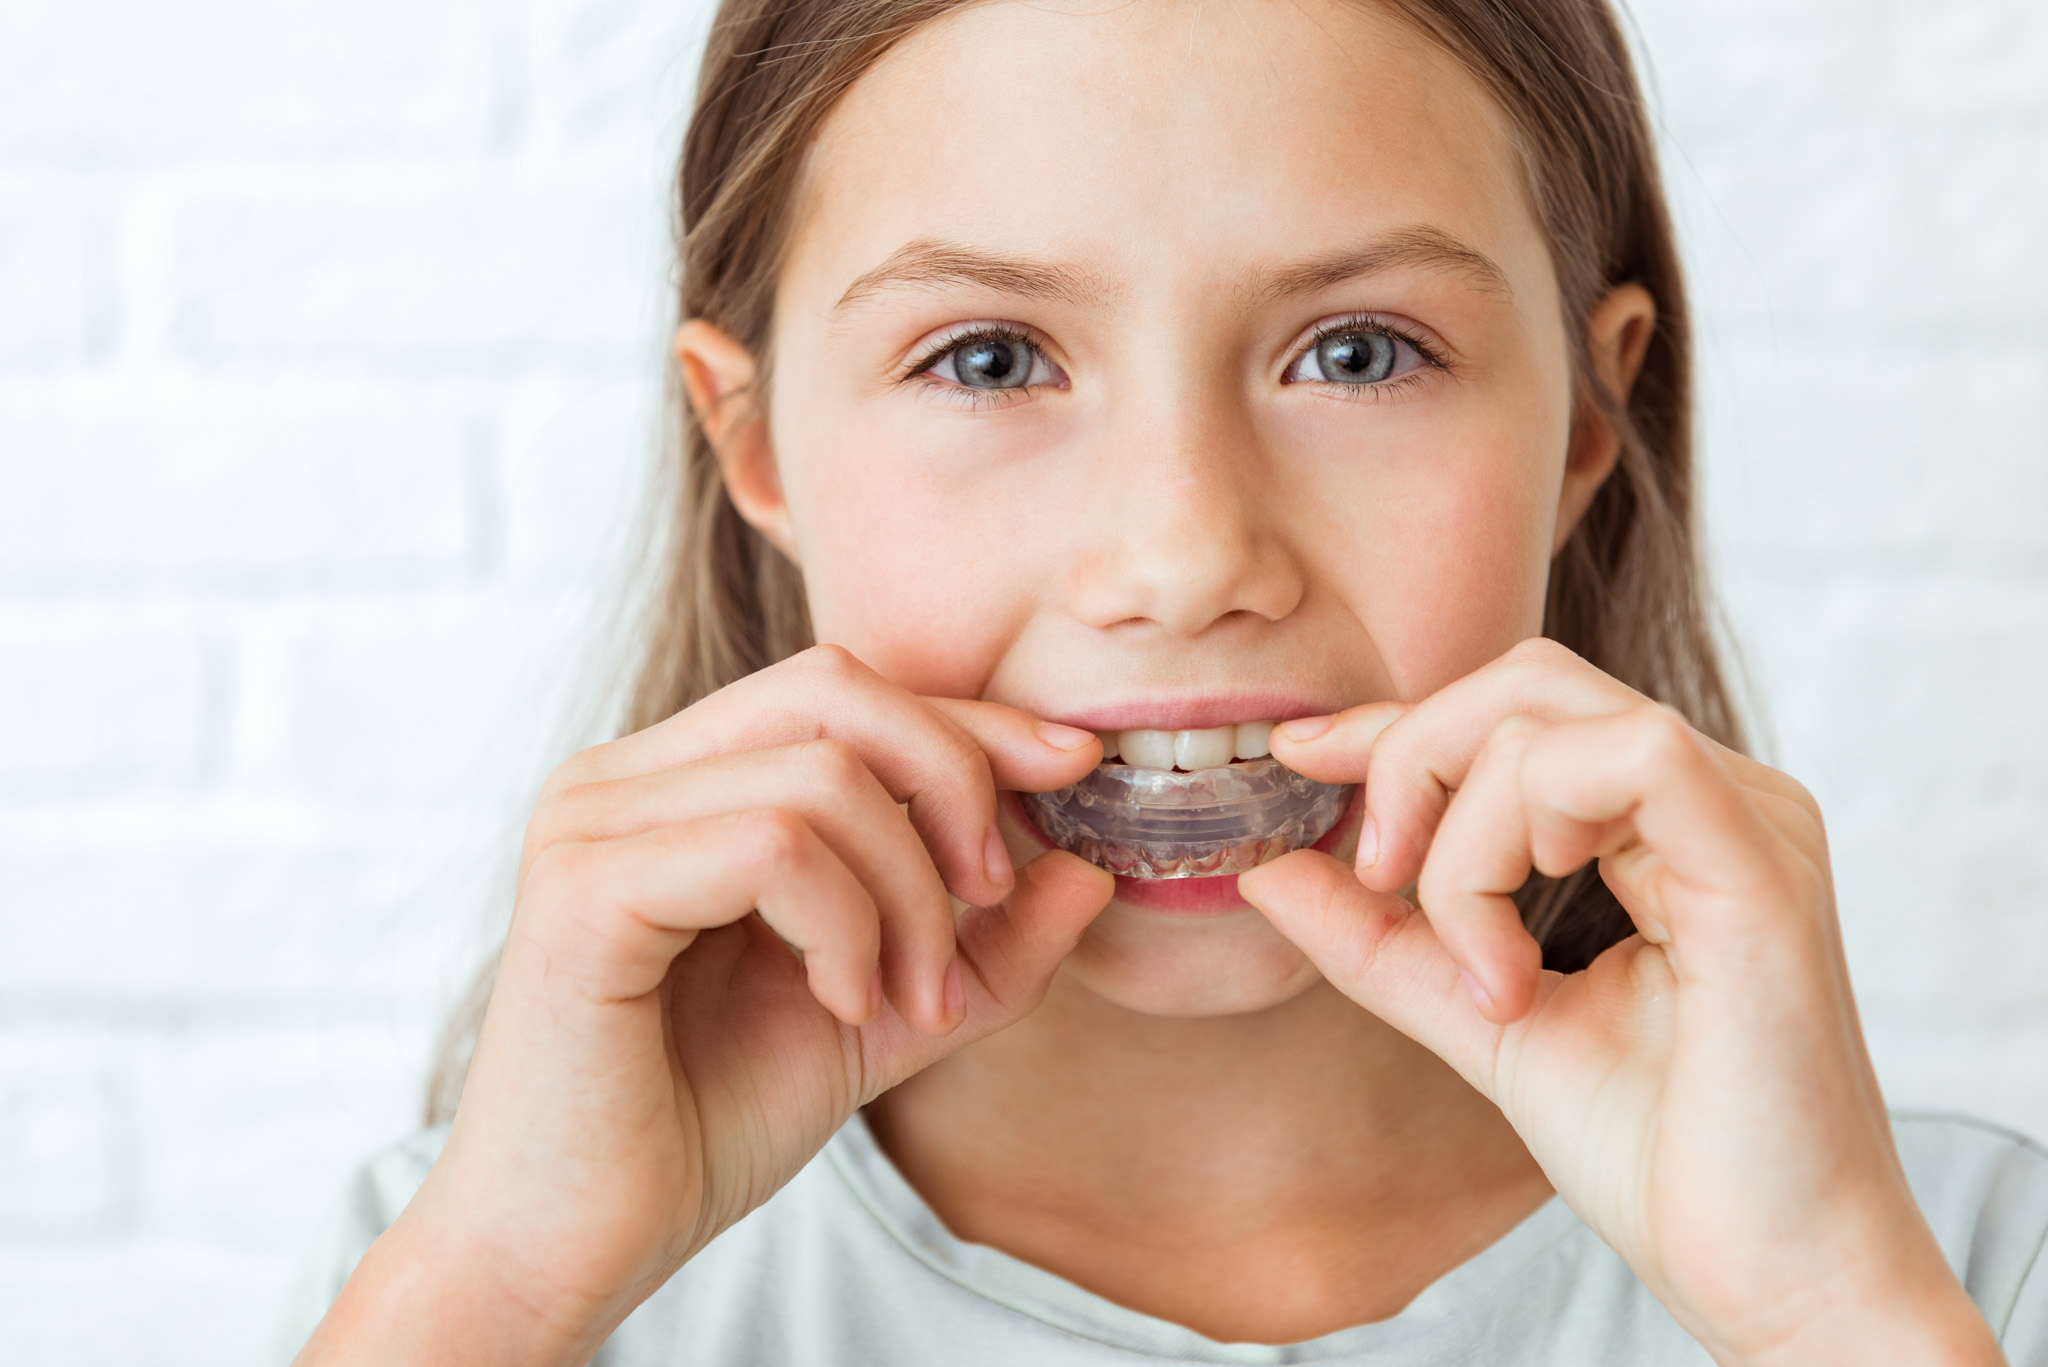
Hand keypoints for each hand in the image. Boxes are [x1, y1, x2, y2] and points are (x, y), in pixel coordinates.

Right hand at [298, 645, 1111, 1366]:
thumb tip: (1091, 867)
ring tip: (905, 999)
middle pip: (838, 691)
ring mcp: (594, 820)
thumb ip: (983, 944)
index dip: (970, 719)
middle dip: (954, 785)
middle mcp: (624, 775)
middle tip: (989, 902)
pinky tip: (840, 1004)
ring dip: (909, 894)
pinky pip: (774, 845)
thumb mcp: (881, 1012)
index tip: (1071, 768)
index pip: (846, 693)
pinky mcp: (586, 886)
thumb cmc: (702, 1122)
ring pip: (823, 776)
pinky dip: (845, 926)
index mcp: (680, 781)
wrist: (579, 1245)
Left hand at [1238, 639, 2004, 1365]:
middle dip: (1412, 756)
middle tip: (1378, 876)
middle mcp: (1721, 799)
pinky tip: (1511, 956)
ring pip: (1548, 720)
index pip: (1518, 714)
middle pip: (1526, 682)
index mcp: (1670, 825)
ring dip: (1462, 836)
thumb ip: (1384, 941)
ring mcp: (1749, 821)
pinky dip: (1522, 839)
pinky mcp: (1761, 867)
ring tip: (1479, 973)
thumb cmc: (1663, 1158)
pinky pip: (1628, 758)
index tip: (1297, 755)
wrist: (1778, 1282)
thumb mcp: (1484, 1022)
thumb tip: (1269, 870)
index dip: (1396, 724)